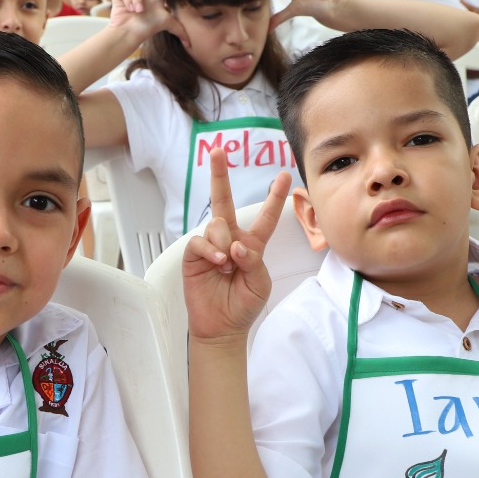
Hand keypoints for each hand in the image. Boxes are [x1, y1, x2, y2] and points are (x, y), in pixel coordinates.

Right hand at [183, 148, 289, 342]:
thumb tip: (235, 245)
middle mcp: (230, 240)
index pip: (265, 217)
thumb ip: (252, 260)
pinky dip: (211, 250)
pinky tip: (218, 262)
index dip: (274, 197)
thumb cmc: (243, 305)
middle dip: (220, 175)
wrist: (221, 327)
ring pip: (217, 224)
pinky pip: (201, 242)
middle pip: (224, 201)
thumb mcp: (259, 283)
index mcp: (252, 244)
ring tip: (227, 264)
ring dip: (224, 241)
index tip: (284, 175)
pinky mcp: (194, 256)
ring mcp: (211, 246)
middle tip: (218, 150)